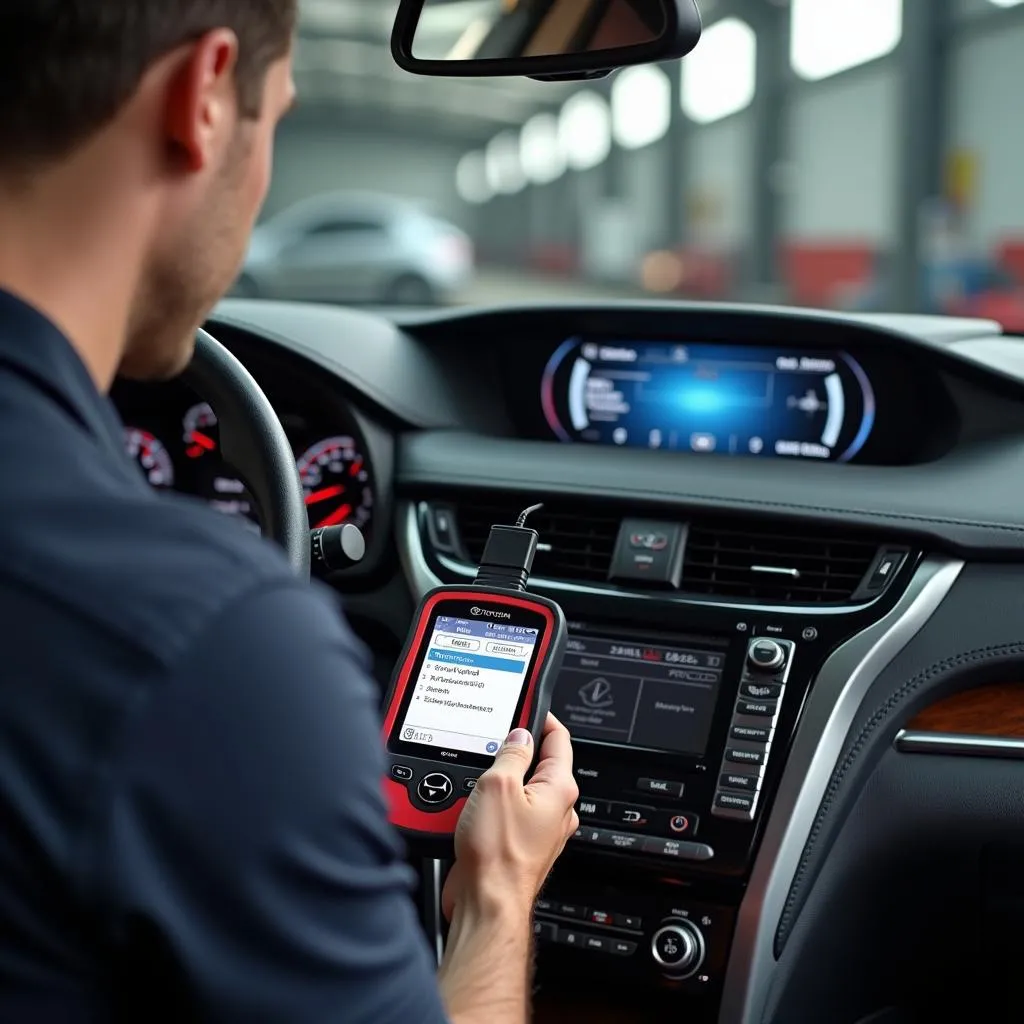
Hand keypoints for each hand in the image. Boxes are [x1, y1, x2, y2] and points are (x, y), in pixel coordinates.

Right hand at [442, 714, 578, 921]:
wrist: (486, 904)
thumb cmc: (498, 855)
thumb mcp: (498, 786)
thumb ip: (510, 755)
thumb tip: (518, 736)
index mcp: (559, 789)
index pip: (559, 738)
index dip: (541, 717)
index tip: (526, 704)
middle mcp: (556, 810)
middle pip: (540, 763)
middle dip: (516, 748)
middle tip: (493, 739)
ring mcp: (539, 829)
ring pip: (521, 788)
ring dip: (500, 778)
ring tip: (478, 774)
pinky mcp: (519, 845)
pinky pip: (508, 812)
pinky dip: (492, 803)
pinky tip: (472, 804)